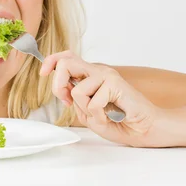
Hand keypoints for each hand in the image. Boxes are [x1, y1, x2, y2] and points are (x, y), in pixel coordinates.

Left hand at [39, 51, 159, 146]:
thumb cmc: (118, 121)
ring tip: (99, 114)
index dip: (50, 61)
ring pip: (77, 88)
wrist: (143, 128)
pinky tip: (110, 116)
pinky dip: (98, 115)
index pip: (66, 56)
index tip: (43, 73)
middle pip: (65, 63)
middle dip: (58, 85)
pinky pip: (93, 102)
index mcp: (89, 75)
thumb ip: (75, 99)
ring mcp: (106, 75)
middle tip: (68, 101)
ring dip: (84, 108)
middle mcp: (97, 71)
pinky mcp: (115, 84)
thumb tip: (64, 90)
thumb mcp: (88, 112)